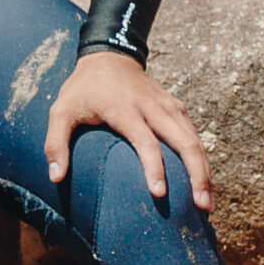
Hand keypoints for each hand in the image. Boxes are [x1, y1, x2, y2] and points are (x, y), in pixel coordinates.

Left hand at [42, 45, 212, 213]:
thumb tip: (56, 179)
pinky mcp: (177, 108)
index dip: (154, 168)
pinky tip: (205, 184)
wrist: (109, 56)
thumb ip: (56, 143)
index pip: (146, 142)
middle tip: (202, 208)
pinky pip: (195, 136)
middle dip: (198, 176)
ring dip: (205, 173)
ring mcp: (169, 107)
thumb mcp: (61, 111)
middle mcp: (153, 108)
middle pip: (185, 143)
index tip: (159, 194)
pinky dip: (202, 160)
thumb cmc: (83, 89)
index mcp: (125, 110)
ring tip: (208, 205)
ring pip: (195, 141)